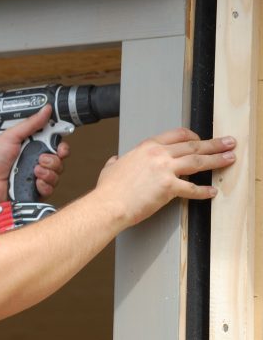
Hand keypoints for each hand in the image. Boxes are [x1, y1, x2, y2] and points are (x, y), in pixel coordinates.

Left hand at [0, 105, 67, 209]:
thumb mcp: (11, 136)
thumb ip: (31, 123)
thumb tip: (45, 109)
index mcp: (31, 146)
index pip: (55, 144)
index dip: (61, 146)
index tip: (60, 146)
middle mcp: (35, 161)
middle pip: (58, 160)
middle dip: (53, 159)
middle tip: (41, 159)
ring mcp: (35, 177)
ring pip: (56, 174)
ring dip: (48, 172)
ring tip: (34, 170)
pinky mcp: (34, 191)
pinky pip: (49, 189)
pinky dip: (44, 185)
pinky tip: (34, 182)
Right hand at [94, 128, 235, 227]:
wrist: (109, 204)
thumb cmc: (109, 189)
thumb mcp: (111, 168)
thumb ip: (116, 162)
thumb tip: (115, 161)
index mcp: (146, 148)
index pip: (176, 135)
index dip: (192, 136)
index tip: (201, 139)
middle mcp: (158, 155)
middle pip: (192, 146)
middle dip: (214, 144)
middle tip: (228, 143)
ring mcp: (165, 170)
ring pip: (198, 161)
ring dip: (217, 159)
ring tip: (229, 158)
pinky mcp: (169, 188)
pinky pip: (192, 189)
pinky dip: (204, 191)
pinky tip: (212, 192)